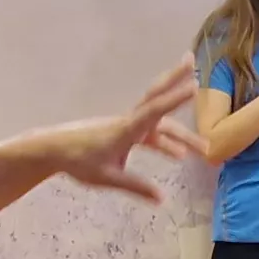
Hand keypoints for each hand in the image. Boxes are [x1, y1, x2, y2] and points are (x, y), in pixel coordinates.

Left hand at [41, 62, 206, 202]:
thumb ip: (135, 186)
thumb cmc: (79, 161)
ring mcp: (128, 125)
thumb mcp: (108, 177)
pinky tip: (177, 156)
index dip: (175, 100)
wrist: (54, 150)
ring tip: (204, 149)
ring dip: (181, 135)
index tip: (193, 87)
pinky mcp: (124, 133)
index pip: (155, 111)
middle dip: (175, 80)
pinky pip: (151, 134)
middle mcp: (130, 121)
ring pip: (160, 124)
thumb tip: (161, 199)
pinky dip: (165, 143)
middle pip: (157, 98)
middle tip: (192, 60)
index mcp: (126, 128)